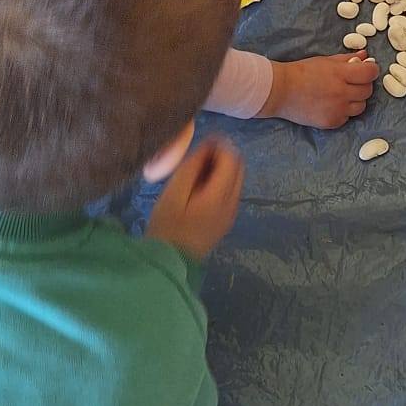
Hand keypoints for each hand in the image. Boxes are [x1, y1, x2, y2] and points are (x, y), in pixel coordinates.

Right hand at [146, 138, 243, 257]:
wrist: (170, 262)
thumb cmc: (166, 226)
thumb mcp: (173, 193)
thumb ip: (192, 167)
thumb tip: (208, 145)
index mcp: (220, 195)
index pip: (232, 157)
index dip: (219, 144)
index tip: (200, 144)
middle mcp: (233, 203)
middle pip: (239, 166)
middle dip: (222, 155)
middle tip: (197, 156)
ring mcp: (232, 212)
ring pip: (236, 178)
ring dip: (222, 168)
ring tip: (196, 171)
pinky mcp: (226, 219)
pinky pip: (231, 191)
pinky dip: (221, 181)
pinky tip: (200, 187)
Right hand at [264, 52, 376, 128]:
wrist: (280, 91)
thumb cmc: (301, 72)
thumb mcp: (325, 61)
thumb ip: (347, 59)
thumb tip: (366, 56)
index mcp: (340, 74)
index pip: (370, 73)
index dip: (371, 70)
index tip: (367, 70)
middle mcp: (341, 93)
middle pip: (367, 91)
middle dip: (363, 84)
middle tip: (353, 81)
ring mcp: (337, 110)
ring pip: (361, 106)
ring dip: (356, 99)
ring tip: (342, 94)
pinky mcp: (331, 122)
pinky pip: (347, 118)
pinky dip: (344, 112)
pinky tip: (333, 105)